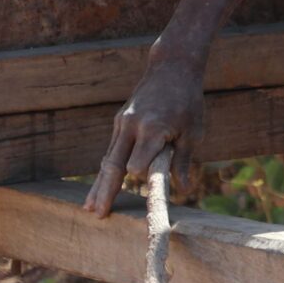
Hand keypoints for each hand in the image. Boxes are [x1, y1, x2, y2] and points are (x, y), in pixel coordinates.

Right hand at [84, 53, 206, 215]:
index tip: (146, 190)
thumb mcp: (193, 131)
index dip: (141, 176)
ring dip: (99, 184)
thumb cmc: (187, 101)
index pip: (138, 163)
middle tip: (98, 213)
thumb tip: (185, 190)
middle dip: (106, 190)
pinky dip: (106, 170)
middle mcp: (132, 126)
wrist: (170, 68)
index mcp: (153, 128)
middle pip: (114, 165)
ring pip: (108, 160)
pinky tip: (98, 188)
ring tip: (90, 207)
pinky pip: (111, 151)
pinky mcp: (119, 122)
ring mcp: (122, 123)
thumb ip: (183, 161)